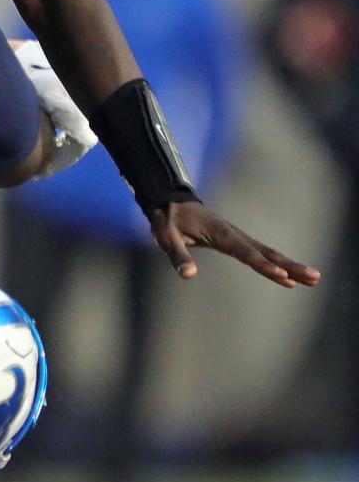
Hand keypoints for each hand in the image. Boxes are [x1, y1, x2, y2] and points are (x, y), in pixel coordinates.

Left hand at [149, 200, 320, 287]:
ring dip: (290, 265)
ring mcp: (237, 237)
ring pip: (268, 252)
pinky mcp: (236, 240)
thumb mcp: (167, 238)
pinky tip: (288, 274)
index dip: (264, 265)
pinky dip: (277, 263)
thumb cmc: (168, 221)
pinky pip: (261, 252)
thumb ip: (178, 256)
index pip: (246, 253)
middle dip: (291, 266)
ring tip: (313, 279)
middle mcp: (234, 235)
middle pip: (267, 252)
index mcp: (221, 234)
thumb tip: (188, 276)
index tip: (282, 276)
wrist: (169, 202)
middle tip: (314, 278)